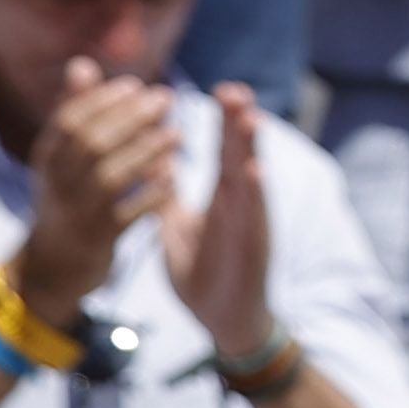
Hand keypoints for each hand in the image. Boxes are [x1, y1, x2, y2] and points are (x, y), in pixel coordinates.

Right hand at [13, 57, 179, 335]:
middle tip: (165, 98)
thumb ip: (75, 110)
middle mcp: (57, 184)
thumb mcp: (62, 156)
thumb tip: (81, 64)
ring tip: (177, 133)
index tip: (136, 84)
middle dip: (130, 118)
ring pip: (111, 177)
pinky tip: (172, 175)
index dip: (103, 100)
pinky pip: (128, 213)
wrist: (56, 262)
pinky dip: (151, 192)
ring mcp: (77, 213)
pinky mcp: (99, 239)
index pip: (70, 121)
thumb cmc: (68, 194)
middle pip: (91, 144)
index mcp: (48, 159)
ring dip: (147, 151)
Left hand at [157, 81, 276, 357]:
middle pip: (240, 156)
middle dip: (238, 123)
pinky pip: (253, 217)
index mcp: (222, 199)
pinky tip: (254, 172)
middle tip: (235, 89)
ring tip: (249, 117)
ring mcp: (248, 223)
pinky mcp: (252, 246)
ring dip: (251, 149)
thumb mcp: (175, 230)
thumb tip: (154, 161)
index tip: (222, 89)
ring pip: (251, 179)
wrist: (223, 319)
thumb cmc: (203, 273)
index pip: (224, 152)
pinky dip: (255, 194)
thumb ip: (166, 196)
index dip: (223, 123)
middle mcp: (240, 204)